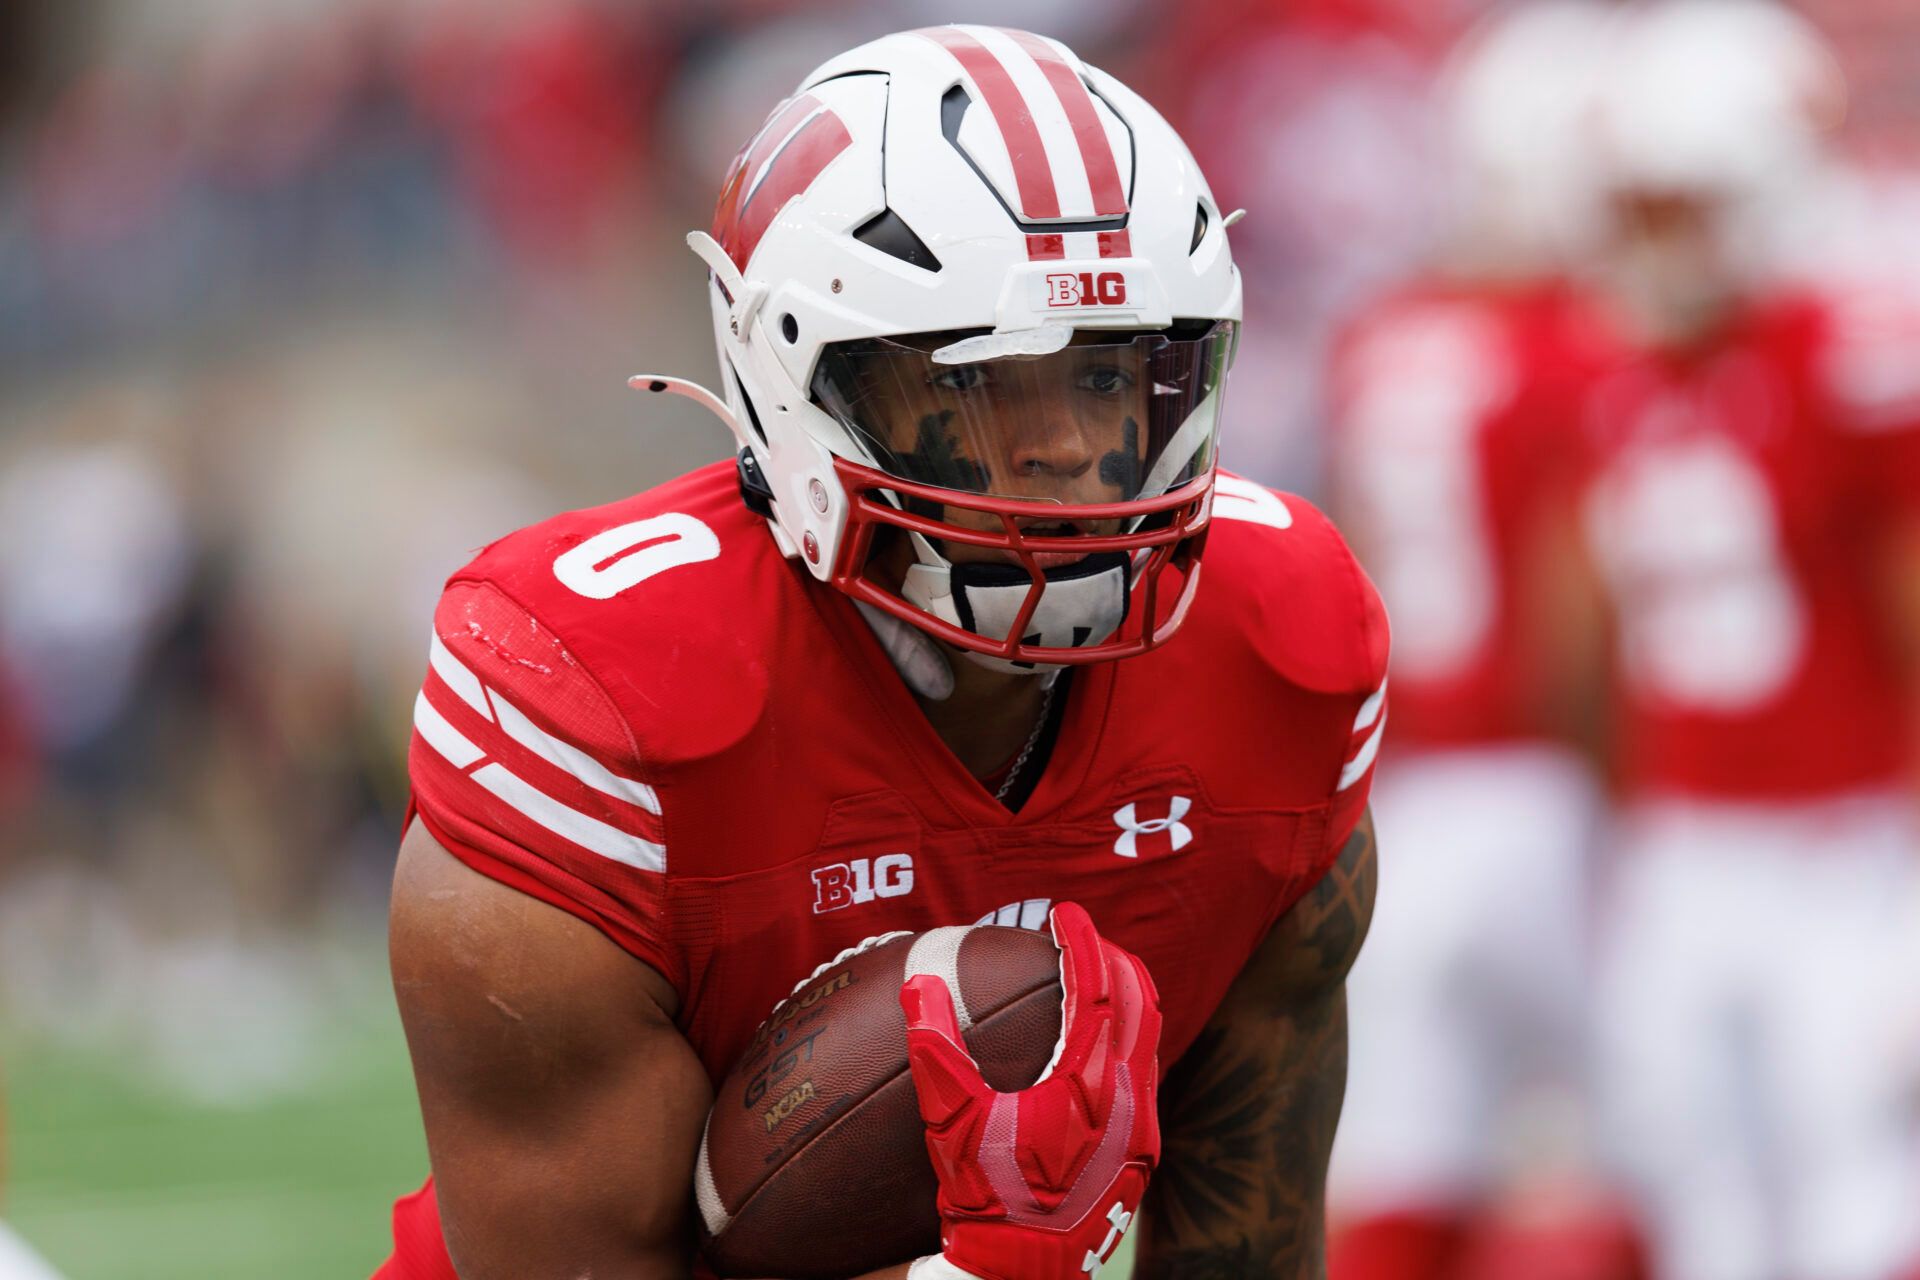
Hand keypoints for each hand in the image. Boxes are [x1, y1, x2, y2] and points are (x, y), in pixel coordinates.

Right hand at [899, 902, 1161, 1279]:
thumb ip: (936, 1050)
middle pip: (1141, 1000)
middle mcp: (1129, 1098)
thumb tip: (919, 982)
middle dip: (1114, 958)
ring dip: (1128, 997)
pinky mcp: (1144, 1151)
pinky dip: (1129, 1038)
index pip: (1098, 986)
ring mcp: (1144, 1126)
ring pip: (1151, 1036)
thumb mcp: (950, 1125)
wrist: (1026, 1273)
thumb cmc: (985, 1200)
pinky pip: (1147, 1071)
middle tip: (1081, 936)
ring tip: (1094, 976)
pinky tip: (1097, 1044)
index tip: (1064, 913)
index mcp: (1088, 1082)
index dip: (1083, 941)